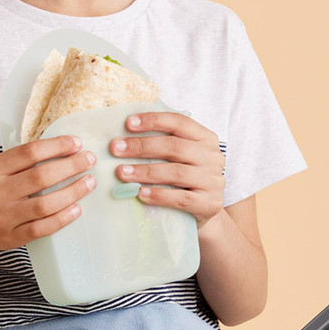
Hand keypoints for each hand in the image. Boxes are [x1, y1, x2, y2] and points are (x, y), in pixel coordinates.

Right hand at [0, 135, 95, 254]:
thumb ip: (15, 163)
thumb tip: (56, 149)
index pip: (29, 153)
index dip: (56, 146)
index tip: (76, 143)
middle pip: (41, 177)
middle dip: (71, 166)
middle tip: (89, 160)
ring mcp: (3, 217)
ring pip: (45, 204)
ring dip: (72, 192)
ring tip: (89, 183)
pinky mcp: (10, 237)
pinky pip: (41, 229)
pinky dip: (62, 219)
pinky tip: (76, 209)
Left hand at [110, 113, 224, 228]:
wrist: (205, 208)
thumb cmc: (186, 178)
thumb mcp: (182, 156)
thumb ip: (163, 143)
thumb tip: (124, 136)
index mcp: (206, 138)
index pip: (179, 122)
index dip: (153, 121)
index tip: (128, 123)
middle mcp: (212, 157)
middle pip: (174, 147)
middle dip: (141, 146)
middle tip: (116, 149)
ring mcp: (213, 181)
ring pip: (175, 173)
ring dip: (145, 171)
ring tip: (122, 172)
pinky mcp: (209, 203)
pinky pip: (181, 198)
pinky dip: (159, 195)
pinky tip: (140, 193)